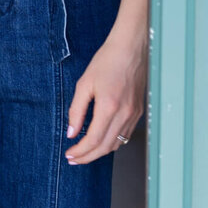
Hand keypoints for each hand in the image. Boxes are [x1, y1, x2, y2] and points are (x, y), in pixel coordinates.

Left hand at [64, 29, 146, 164]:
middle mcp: (124, 115)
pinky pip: (125, 135)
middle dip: (88, 156)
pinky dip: (112, 142)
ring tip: (85, 152)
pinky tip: (101, 139)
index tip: (70, 154)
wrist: (130, 48)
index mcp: (109, 107)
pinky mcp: (138, 112)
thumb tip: (71, 133)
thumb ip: (76, 110)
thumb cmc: (107, 61)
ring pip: (116, 144)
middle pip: (105, 148)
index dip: (80, 152)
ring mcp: (134, 115)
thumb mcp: (85, 83)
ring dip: (100, 152)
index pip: (93, 141)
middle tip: (74, 159)